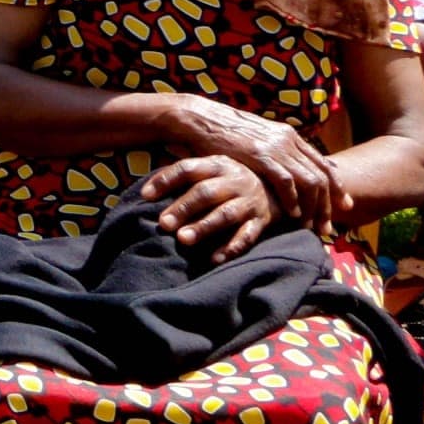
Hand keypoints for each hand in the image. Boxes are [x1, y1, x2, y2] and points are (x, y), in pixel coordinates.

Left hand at [143, 154, 278, 260]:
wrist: (278, 187)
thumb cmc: (230, 179)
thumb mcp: (210, 168)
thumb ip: (183, 173)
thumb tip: (147, 184)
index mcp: (217, 164)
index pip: (187, 169)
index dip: (166, 180)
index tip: (145, 195)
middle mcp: (234, 181)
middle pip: (205, 193)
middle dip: (184, 208)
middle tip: (163, 224)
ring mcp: (249, 202)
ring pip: (225, 215)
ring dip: (204, 227)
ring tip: (183, 240)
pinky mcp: (261, 222)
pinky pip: (247, 236)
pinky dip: (231, 247)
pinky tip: (215, 258)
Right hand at [165, 96, 339, 235]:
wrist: (198, 118)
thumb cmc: (222, 131)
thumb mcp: (256, 138)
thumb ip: (274, 151)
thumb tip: (286, 168)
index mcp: (289, 135)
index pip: (323, 164)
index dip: (337, 187)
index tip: (344, 206)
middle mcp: (288, 139)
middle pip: (321, 176)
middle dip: (329, 205)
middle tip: (329, 227)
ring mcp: (276, 146)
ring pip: (309, 182)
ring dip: (314, 208)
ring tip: (312, 226)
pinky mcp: (260, 154)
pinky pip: (286, 182)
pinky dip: (293, 200)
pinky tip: (292, 215)